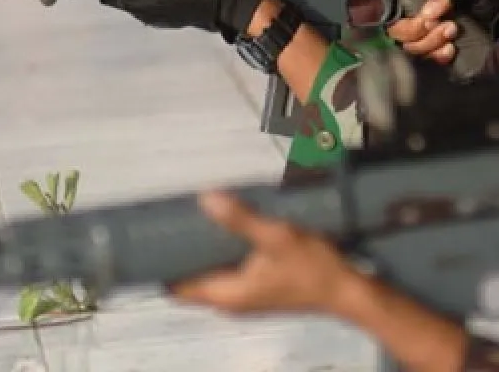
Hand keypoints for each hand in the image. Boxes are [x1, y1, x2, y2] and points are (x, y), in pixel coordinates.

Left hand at [171, 191, 360, 314]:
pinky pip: (227, 269)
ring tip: (194, 215)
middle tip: (171, 216)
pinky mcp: (259, 287)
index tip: (150, 236)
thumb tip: (204, 198)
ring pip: (210, 272)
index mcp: (226, 295)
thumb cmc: (311, 268)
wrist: (348, 290)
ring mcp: (245, 295)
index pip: (177, 288)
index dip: (161, 265)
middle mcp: (230, 300)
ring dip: (203, 248)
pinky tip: (226, 225)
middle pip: (191, 278)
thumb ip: (240, 219)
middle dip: (181, 250)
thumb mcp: (276, 237)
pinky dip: (222, 250)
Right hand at [385, 0, 498, 63]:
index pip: (398, 18)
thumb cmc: (491, 2)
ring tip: (453, 34)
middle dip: (420, 33)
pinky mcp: (442, 62)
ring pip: (413, 51)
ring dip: (430, 43)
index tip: (428, 19)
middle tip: (447, 26)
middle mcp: (424, 25)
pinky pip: (428, 64)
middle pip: (401, 37)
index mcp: (426, 5)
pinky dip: (437, 57)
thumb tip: (426, 14)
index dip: (408, 22)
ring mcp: (431, 44)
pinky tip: (452, 50)